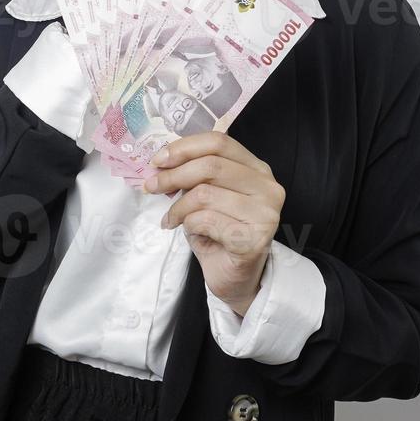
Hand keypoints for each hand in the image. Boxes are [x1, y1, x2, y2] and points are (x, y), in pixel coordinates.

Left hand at [142, 131, 284, 316]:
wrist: (235, 278)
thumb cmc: (218, 233)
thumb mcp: (206, 195)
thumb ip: (193, 174)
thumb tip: (161, 162)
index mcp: (257, 169)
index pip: (219, 142)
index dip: (184, 148)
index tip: (158, 160)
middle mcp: (268, 187)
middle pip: (210, 165)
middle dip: (173, 176)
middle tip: (152, 187)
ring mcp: (265, 213)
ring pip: (205, 194)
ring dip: (179, 207)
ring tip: (173, 219)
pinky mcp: (254, 239)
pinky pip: (206, 220)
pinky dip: (188, 225)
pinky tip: (190, 234)